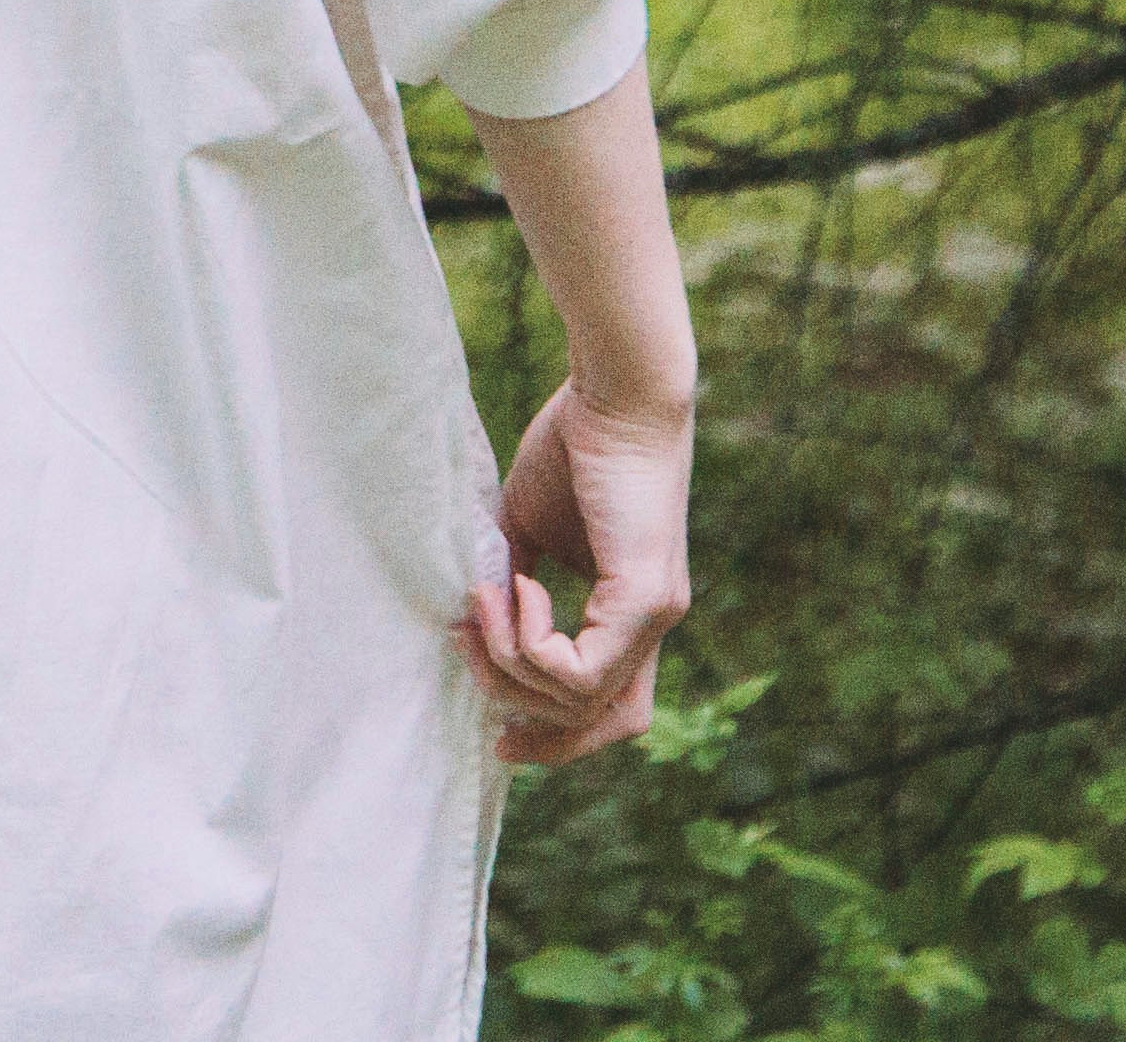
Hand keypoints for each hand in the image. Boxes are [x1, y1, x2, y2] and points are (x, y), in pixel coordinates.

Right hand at [459, 375, 689, 765]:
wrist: (615, 390)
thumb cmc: (574, 442)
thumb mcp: (527, 527)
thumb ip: (510, 582)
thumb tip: (469, 628)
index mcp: (632, 610)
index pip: (615, 709)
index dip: (558, 736)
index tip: (499, 731)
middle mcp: (655, 623)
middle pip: (612, 726)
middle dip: (536, 727)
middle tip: (471, 658)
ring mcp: (656, 614)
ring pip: (580, 701)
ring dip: (513, 664)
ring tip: (486, 602)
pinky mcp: (646, 598)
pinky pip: (581, 671)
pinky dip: (532, 643)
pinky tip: (519, 586)